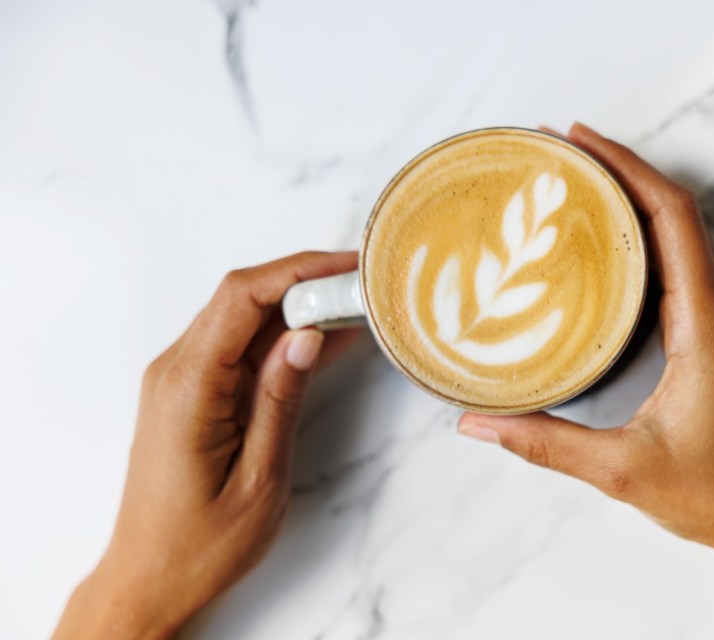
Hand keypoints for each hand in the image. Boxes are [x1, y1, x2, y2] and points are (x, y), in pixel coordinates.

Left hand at [54, 252, 359, 639]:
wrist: (148, 578)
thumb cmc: (201, 544)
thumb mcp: (258, 478)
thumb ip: (279, 399)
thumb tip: (308, 335)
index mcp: (189, 387)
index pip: (242, 298)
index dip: (298, 271)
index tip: (347, 266)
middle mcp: (176, 371)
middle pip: (242, 298)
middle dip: (304, 281)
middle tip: (361, 284)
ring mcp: (181, 380)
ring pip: (242, 319)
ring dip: (296, 307)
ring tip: (353, 306)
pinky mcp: (193, 393)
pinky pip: (239, 348)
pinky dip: (281, 337)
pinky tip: (324, 339)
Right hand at [457, 124, 713, 637]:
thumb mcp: (622, 470)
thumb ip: (544, 444)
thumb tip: (477, 423)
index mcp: (703, 325)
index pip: (671, 218)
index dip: (626, 169)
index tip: (578, 141)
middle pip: (674, 212)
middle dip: (620, 171)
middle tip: (560, 154)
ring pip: (679, 237)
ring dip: (632, 201)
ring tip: (575, 187)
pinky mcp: (711, 340)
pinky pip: (677, 269)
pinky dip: (641, 241)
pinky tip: (604, 251)